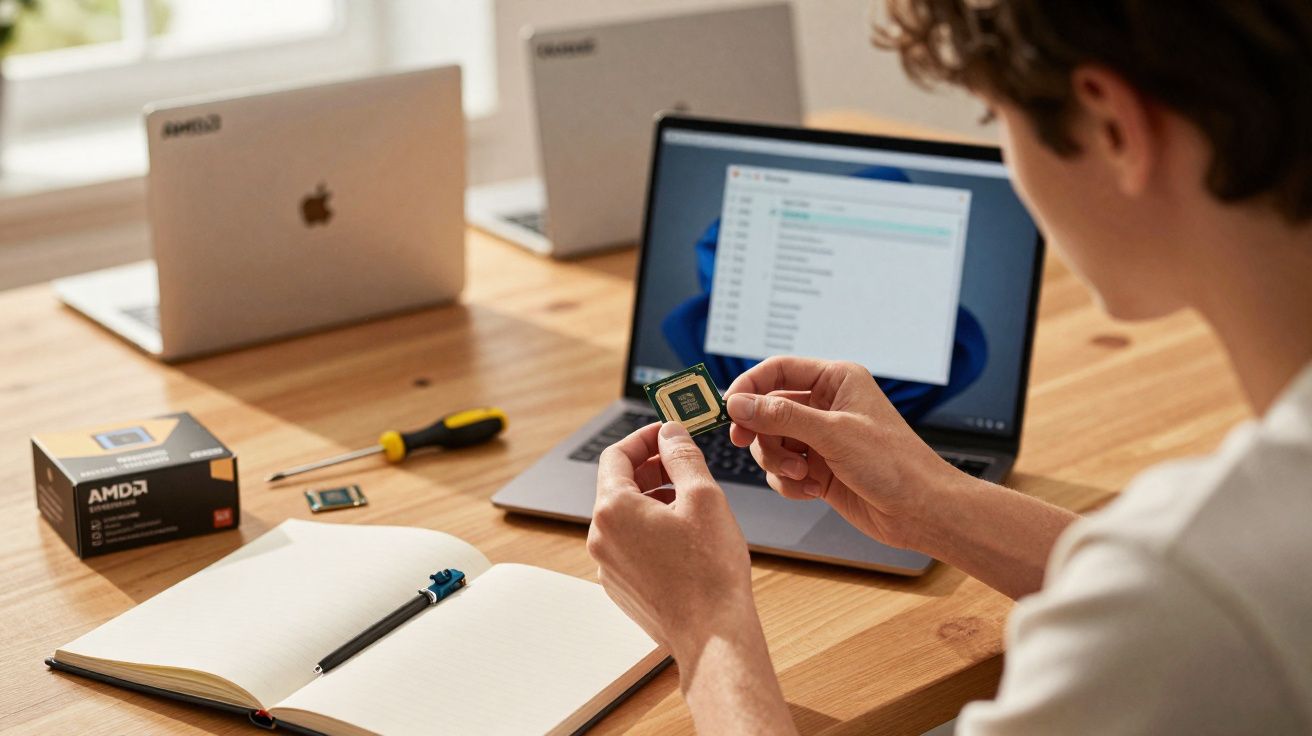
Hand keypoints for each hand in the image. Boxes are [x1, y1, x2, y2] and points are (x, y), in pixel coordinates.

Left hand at [587, 421, 759, 660]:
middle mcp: (601, 537)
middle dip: (651, 468)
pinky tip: (684, 537)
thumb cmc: (710, 570)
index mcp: (613, 509)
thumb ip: (682, 456)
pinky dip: (651, 529)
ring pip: (625, 517)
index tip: (667, 433)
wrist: (712, 634)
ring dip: (653, 499)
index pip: (616, 455)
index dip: (643, 438)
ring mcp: (608, 565)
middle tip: (683, 462)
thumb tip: (670, 433)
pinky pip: (629, 545)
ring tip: (691, 502)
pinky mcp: (620, 586)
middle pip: (618, 485)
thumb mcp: (704, 496)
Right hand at [724, 356, 962, 549]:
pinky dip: (789, 482)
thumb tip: (738, 403)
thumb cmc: (894, 464)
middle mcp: (826, 406)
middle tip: (746, 443)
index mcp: (836, 380)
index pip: (778, 370)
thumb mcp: (833, 433)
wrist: (920, 511)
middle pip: (768, 409)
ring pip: (771, 442)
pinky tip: (812, 490)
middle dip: (761, 432)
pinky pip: (782, 470)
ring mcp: (820, 439)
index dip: (749, 386)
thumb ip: (781, 416)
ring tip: (801, 474)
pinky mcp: (818, 469)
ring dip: (777, 461)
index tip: (728, 407)